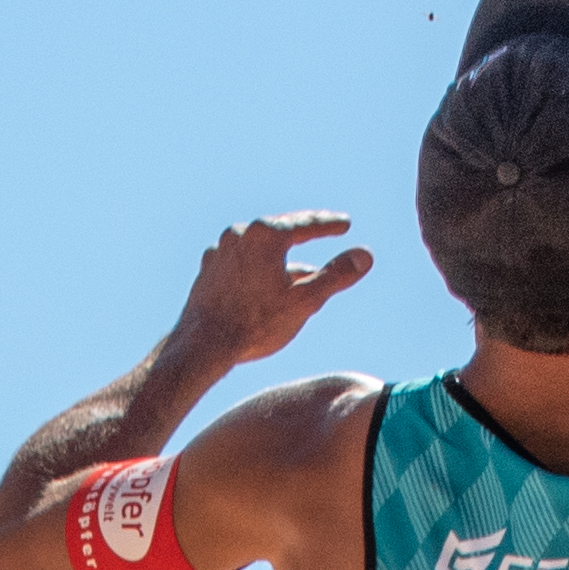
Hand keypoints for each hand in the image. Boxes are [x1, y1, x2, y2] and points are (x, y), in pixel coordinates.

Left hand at [170, 210, 370, 374]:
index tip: (345, 223)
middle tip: (322, 230)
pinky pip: (242, 263)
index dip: (330, 224)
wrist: (202, 346)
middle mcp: (239, 234)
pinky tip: (266, 286)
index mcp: (265, 234)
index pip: (306, 223)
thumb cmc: (255, 324)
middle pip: (281, 231)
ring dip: (281, 258)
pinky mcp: (208, 270)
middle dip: (304, 235)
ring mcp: (220, 250)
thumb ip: (336, 275)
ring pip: (261, 250)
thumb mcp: (305, 300)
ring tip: (300, 272)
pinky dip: (259, 269)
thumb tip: (365, 255)